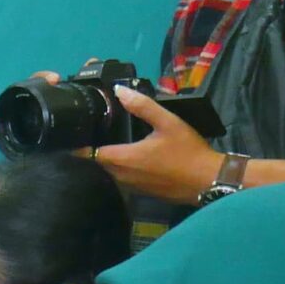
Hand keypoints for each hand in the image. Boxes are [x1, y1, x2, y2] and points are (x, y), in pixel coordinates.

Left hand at [92, 87, 222, 200]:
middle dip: (92, 150)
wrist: (208, 180)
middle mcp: (120, 176)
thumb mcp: (167, 122)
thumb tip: (119, 90)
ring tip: (106, 142)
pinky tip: (127, 157)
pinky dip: (119, 168)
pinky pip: (121, 179)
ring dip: (106, 160)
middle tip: (91, 133)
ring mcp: (129, 187)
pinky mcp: (139, 192)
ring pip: (108, 172)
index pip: (88, 154)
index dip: (80, 145)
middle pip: (96, 163)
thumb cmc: (187, 151)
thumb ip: (142, 106)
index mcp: (123, 159)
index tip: (76, 133)